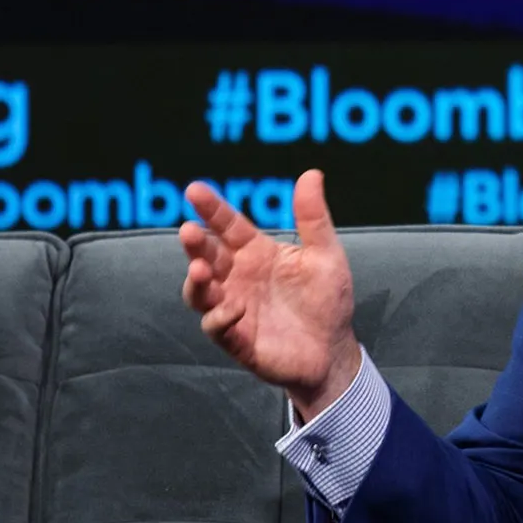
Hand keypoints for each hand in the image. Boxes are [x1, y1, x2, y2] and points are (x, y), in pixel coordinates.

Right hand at [179, 168, 359, 420]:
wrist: (333, 349)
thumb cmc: (326, 299)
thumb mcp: (326, 255)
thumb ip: (313, 218)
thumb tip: (312, 173)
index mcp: (256, 252)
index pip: (227, 226)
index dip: (211, 208)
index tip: (194, 190)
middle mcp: (237, 277)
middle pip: (207, 256)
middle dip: (195, 245)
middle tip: (188, 231)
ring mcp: (232, 307)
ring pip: (199, 293)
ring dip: (195, 282)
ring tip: (199, 270)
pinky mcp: (236, 338)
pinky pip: (217, 327)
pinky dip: (220, 317)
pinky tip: (234, 309)